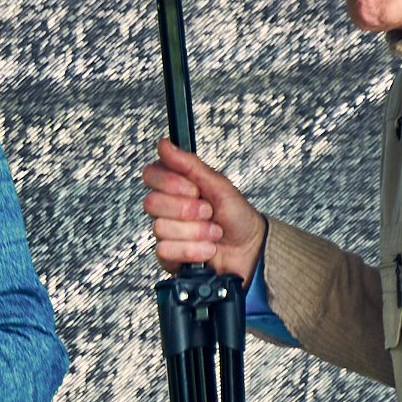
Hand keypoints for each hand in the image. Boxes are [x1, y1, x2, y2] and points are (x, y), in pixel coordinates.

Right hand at [141, 140, 266, 280]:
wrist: (250, 250)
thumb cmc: (237, 216)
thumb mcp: (219, 185)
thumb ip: (189, 164)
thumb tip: (164, 144)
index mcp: (176, 187)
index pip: (151, 175)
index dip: (170, 183)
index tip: (194, 189)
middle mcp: (167, 209)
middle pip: (152, 203)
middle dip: (187, 210)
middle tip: (208, 212)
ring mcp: (167, 233)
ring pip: (161, 229)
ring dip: (195, 232)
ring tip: (213, 233)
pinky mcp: (169, 256)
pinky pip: (166, 252)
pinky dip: (192, 250)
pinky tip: (207, 249)